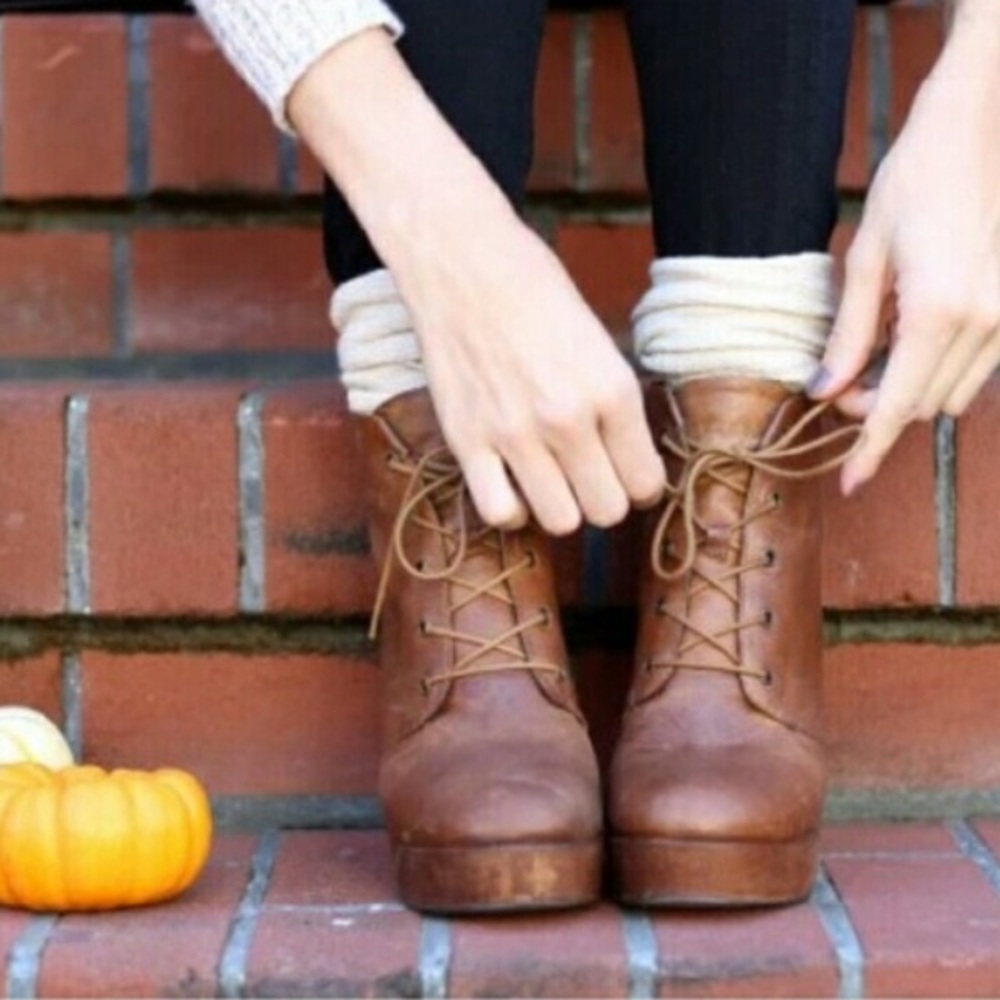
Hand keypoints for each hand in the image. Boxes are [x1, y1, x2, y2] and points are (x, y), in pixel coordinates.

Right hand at [289, 30, 665, 532]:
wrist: (463, 263)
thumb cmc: (536, 291)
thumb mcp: (600, 342)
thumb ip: (616, 405)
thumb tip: (628, 460)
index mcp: (613, 390)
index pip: (646, 483)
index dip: (640, 485)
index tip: (626, 473)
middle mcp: (568, 419)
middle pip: (607, 511)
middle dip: (604, 500)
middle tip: (589, 477)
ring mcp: (514, 434)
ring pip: (560, 522)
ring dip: (561, 508)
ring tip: (552, 480)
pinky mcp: (466, 440)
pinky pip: (500, 513)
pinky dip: (511, 510)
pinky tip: (512, 484)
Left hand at [808, 2, 999, 494]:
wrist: (980, 126)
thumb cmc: (915, 180)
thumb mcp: (865, 259)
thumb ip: (848, 333)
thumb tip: (826, 391)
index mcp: (938, 313)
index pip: (895, 406)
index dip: (868, 450)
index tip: (847, 484)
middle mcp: (984, 323)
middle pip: (922, 405)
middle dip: (878, 409)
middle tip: (840, 384)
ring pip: (951, 391)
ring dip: (909, 389)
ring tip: (874, 353)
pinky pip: (976, 367)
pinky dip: (937, 368)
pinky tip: (910, 337)